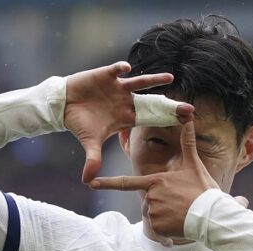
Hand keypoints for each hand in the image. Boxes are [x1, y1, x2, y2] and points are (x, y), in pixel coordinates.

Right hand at [65, 61, 192, 182]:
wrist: (64, 105)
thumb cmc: (80, 123)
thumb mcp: (89, 142)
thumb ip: (92, 159)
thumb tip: (87, 181)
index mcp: (125, 117)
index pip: (150, 119)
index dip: (165, 122)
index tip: (182, 123)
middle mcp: (125, 102)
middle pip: (151, 102)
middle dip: (168, 105)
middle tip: (188, 108)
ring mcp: (118, 88)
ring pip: (139, 83)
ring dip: (153, 80)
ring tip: (170, 78)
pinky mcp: (106, 76)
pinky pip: (116, 70)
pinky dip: (121, 68)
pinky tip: (127, 68)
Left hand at [89, 120, 219, 238]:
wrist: (212, 215)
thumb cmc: (203, 190)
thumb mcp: (194, 165)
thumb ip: (187, 142)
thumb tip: (188, 117)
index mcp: (155, 181)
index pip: (125, 183)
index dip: (106, 184)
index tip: (90, 184)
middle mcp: (150, 195)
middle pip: (148, 201)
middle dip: (162, 204)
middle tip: (180, 204)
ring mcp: (152, 211)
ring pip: (153, 216)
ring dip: (165, 218)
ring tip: (182, 214)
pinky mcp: (157, 226)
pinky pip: (157, 230)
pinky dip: (166, 231)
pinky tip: (179, 226)